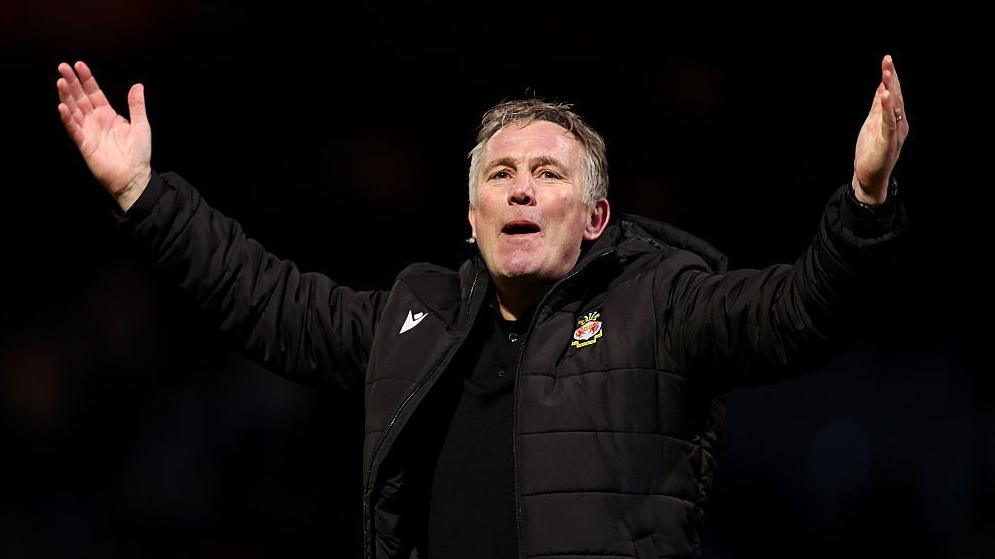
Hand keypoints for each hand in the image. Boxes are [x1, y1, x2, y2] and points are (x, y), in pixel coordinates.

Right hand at [56, 60, 151, 211]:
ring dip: (66, 96)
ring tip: (60, 81)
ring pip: (74, 110)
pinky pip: (74, 129)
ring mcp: (88, 131)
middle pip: (81, 98)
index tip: (79, 65)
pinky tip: (62, 107)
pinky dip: (68, 119)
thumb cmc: (139, 153)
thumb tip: (138, 85)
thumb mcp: (141, 125)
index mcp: (108, 114)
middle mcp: (96, 120)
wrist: (135, 176)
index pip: (94, 93)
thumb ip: (136, 105)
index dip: (86, 79)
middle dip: (72, 82)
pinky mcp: (84, 144)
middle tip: (63, 67)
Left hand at [852, 54, 908, 204]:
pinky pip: (888, 122)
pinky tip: (886, 96)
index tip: (887, 60)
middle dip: (892, 78)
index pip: (894, 94)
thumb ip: (878, 107)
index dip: (891, 77)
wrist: (870, 179)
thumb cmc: (871, 153)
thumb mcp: (873, 124)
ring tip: (887, 73)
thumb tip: (882, 87)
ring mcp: (895, 132)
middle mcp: (900, 123)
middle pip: (897, 96)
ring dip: (891, 89)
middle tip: (887, 60)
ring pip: (895, 107)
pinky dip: (888, 108)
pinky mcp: (888, 141)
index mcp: (896, 119)